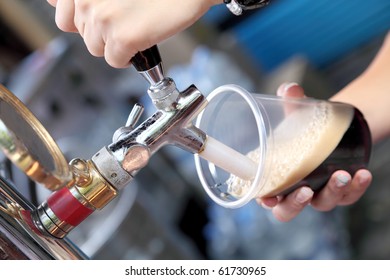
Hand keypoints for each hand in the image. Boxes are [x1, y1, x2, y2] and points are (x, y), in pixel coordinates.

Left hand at [47, 0, 219, 67]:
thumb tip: (58, 4)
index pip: (63, 16)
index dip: (84, 20)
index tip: (99, 18)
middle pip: (82, 33)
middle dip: (102, 30)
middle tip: (125, 18)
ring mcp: (102, 17)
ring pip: (97, 48)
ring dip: (116, 43)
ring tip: (135, 25)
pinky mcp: (122, 37)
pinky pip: (115, 61)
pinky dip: (129, 56)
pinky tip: (141, 38)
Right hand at [256, 82, 372, 221]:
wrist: (332, 125)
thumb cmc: (303, 123)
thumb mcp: (296, 112)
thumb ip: (291, 102)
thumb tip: (289, 89)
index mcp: (275, 175)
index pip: (264, 195)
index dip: (265, 201)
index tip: (269, 198)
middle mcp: (294, 187)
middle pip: (288, 210)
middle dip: (295, 205)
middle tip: (305, 191)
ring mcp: (318, 190)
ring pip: (322, 203)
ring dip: (332, 193)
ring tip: (342, 175)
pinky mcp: (341, 189)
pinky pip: (348, 196)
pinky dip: (356, 188)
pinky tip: (362, 173)